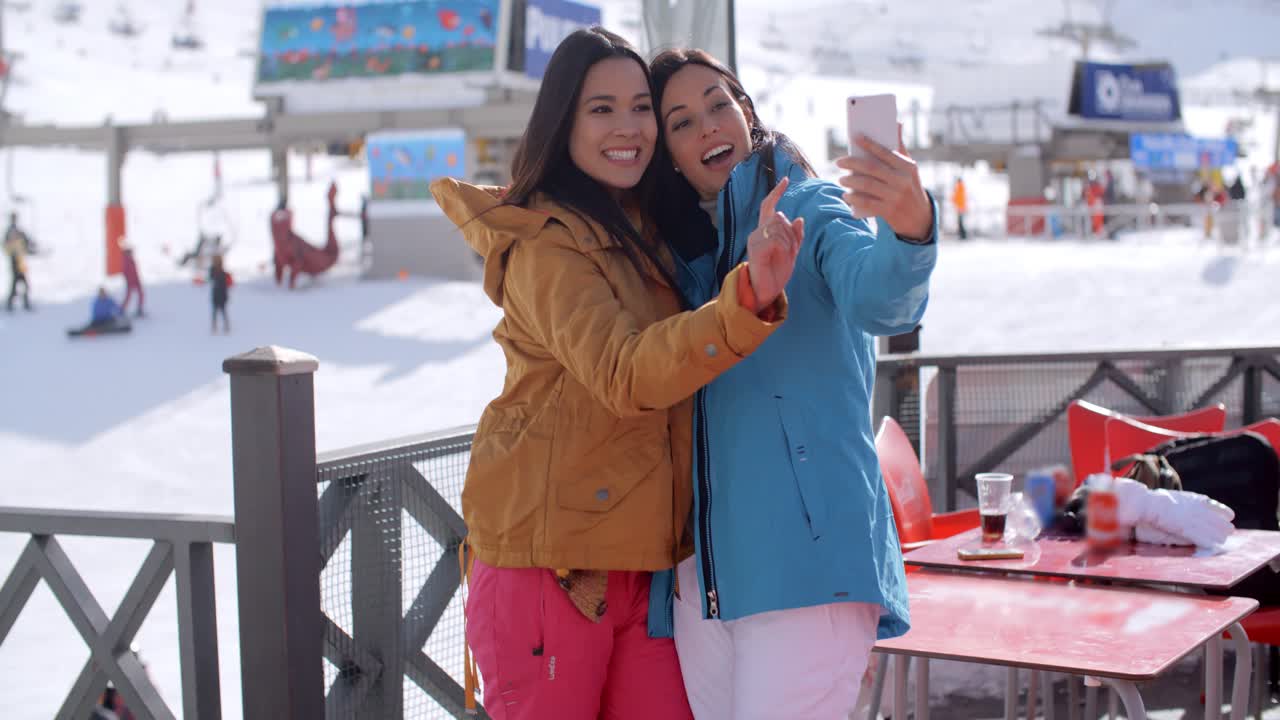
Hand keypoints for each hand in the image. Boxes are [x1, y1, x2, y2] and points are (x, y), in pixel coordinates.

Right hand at [746, 177, 803, 308]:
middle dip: (791, 232)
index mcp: (765, 231)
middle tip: (791, 250)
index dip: (776, 193)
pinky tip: (781, 256)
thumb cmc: (776, 272)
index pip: (768, 206)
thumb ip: (795, 236)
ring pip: (779, 227)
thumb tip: (799, 219)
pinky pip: (776, 240)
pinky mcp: (756, 249)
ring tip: (786, 255)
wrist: (766, 291)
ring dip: (789, 241)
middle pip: (780, 217)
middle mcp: (757, 232)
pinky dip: (783, 248)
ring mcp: (755, 240)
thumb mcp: (791, 252)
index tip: (786, 180)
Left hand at [835, 123, 932, 239]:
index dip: (869, 144)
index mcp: (907, 167)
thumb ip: (900, 147)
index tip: (854, 136)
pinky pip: (866, 202)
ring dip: (850, 181)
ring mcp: (895, 196)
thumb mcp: (910, 168)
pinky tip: (847, 195)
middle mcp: (902, 180)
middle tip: (839, 162)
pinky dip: (854, 198)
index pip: (885, 152)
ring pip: (867, 185)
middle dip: (852, 163)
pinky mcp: (888, 211)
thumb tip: (897, 122)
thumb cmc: (909, 187)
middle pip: (872, 168)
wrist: (919, 218)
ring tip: (841, 179)